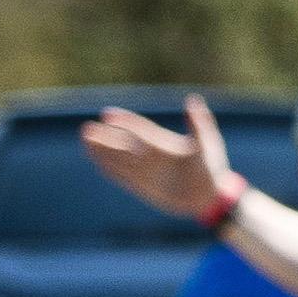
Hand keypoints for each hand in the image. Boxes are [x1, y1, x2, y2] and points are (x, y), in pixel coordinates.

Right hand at [81, 98, 232, 222]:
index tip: (108, 114)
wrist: (211, 196)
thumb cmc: (212, 167)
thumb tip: (192, 100)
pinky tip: (97, 162)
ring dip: (103, 151)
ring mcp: (146, 171)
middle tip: (87, 129)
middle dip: (106, 137)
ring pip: (119, 158)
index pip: (140, 129)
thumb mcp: (207, 143)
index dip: (125, 122)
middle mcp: (151, 155)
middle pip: (123, 143)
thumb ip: (198, 124)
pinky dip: (110, 169)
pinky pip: (123, 176)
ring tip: (85, 140)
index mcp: (164, 142)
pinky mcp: (143, 186)